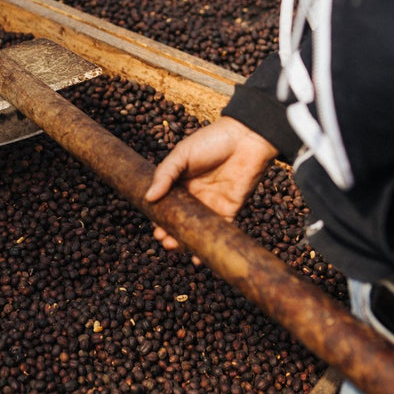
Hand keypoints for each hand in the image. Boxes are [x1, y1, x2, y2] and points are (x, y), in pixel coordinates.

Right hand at [145, 117, 276, 252]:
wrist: (245, 139)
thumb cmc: (212, 141)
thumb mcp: (182, 154)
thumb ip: (165, 174)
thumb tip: (148, 198)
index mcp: (180, 183)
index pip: (165, 205)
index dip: (159, 218)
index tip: (155, 229)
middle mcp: (194, 196)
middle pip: (179, 220)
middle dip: (170, 233)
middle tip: (164, 240)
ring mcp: (211, 205)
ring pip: (195, 229)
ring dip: (185, 241)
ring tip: (175, 247)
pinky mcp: (229, 210)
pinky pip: (217, 231)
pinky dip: (208, 244)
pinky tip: (198, 255)